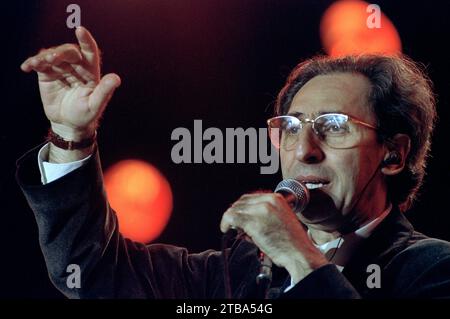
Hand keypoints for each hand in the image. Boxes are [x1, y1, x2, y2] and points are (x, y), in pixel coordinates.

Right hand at [20, 26, 120, 140]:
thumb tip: (116, 78)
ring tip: (39, 62)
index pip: (90, 51)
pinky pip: (39, 63)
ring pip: (52, 54)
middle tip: (53, 58)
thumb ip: (104, 91)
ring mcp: (61, 69)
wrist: (68, 124)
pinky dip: (33, 63)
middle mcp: (76, 67)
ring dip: (45, 56)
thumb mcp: (95, 105)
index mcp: (91, 71)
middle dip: (61, 51)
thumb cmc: (86, 115)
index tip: (80, 30)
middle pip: (69, 51)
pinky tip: (27, 67)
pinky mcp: (47, 74)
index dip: (86, 40)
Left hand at [220, 193, 328, 282]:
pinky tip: (227, 230)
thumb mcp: (281, 219)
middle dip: (235, 214)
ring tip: (237, 231)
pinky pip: (231, 218)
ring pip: (234, 210)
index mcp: (277, 198)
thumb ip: (264, 214)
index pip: (250, 198)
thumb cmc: (292, 242)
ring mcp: (260, 210)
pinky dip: (226, 224)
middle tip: (235, 226)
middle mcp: (268, 201)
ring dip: (231, 221)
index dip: (241, 208)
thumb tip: (246, 218)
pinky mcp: (252, 222)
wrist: (300, 253)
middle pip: (241, 202)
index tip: (237, 216)